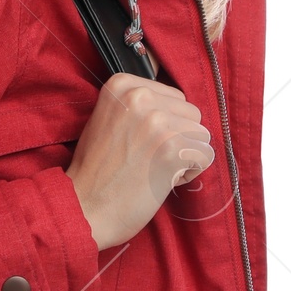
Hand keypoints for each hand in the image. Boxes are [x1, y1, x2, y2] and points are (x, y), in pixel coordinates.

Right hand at [64, 73, 216, 250]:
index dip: (165, 124)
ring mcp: (157, 120)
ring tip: (155, 169)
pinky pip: (205, 156)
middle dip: (178, 138)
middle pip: (191, 113)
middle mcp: (140, 96)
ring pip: (202, 134)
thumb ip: (138, 106)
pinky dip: (190, 173)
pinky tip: (164, 180)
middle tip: (149, 158)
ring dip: (186, 156)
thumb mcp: (108, 118)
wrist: (84, 206)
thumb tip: (177, 106)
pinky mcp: (172, 148)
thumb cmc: (97, 169)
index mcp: (122, 84)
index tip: (141, 141)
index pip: (174, 97)